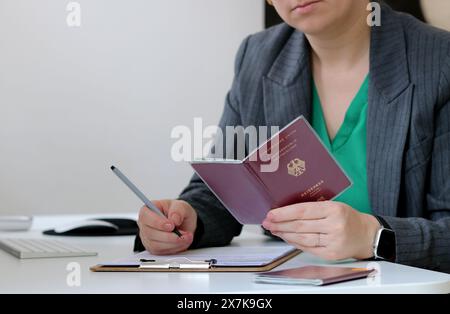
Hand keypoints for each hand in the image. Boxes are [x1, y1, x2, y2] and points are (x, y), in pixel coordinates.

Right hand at [137, 199, 196, 254]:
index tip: (171, 225)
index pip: (145, 216)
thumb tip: (174, 219)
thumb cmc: (178, 212)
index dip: (157, 222)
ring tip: (186, 237)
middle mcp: (145, 225)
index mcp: (147, 210)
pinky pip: (161, 252)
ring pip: (156, 245)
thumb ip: (178, 210)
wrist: (183, 223)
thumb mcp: (181, 206)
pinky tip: (183, 242)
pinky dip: (174, 248)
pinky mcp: (153, 248)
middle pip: (150, 233)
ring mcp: (147, 238)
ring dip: (173, 243)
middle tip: (183, 234)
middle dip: (169, 236)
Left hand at [262, 201, 380, 260]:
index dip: (284, 213)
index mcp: (334, 209)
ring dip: (284, 234)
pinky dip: (295, 242)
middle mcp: (334, 226)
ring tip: (274, 230)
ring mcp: (333, 241)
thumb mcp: (333, 205)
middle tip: (267, 222)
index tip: (271, 214)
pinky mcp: (330, 254)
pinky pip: (307, 248)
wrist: (366, 235)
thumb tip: (286, 211)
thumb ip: (313, 208)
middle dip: (280, 224)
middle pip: (300, 225)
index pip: (303, 211)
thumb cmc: (347, 218)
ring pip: (302, 238)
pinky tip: (287, 237)